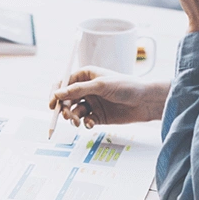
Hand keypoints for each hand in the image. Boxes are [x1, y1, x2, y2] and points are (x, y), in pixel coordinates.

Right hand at [47, 66, 169, 128]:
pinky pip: (84, 120)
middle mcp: (86, 89)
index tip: (53, 104)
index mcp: (85, 75)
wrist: (145, 101)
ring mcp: (92, 102)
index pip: (63, 83)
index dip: (56, 93)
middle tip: (67, 116)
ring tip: (78, 122)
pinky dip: (84, 123)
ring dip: (73, 117)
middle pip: (66, 99)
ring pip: (73, 111)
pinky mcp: (97, 116)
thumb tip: (57, 94)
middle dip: (64, 108)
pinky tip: (90, 123)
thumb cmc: (126, 86)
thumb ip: (78, 90)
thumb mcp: (101, 85)